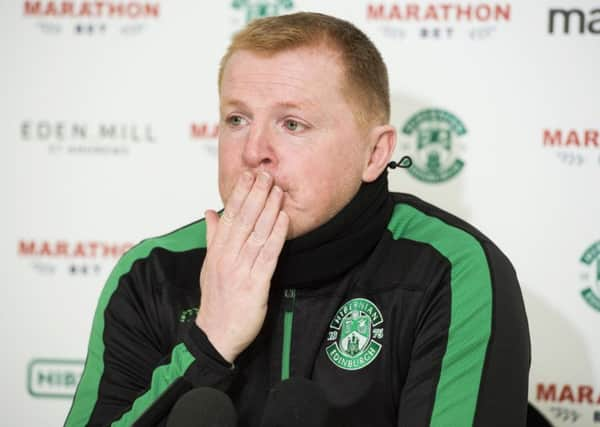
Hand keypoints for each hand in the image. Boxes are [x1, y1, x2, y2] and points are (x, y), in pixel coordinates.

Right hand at [195, 171, 288, 362]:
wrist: (216, 335)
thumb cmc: (215, 300)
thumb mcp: (209, 265)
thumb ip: (212, 237)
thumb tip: (210, 212)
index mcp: (217, 251)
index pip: (229, 216)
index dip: (240, 194)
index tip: (248, 175)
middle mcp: (227, 257)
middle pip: (243, 220)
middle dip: (255, 195)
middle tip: (266, 174)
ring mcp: (241, 270)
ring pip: (256, 234)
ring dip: (268, 210)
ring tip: (278, 190)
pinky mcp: (256, 284)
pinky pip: (267, 256)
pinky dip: (276, 236)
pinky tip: (283, 220)